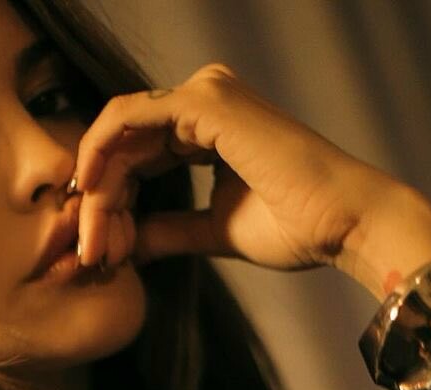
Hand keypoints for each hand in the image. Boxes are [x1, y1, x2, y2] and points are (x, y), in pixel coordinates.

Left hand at [71, 64, 430, 299]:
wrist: (343, 224)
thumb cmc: (297, 227)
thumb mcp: (214, 231)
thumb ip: (167, 231)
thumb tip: (126, 244)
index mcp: (209, 127)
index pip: (138, 156)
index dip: (110, 204)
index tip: (101, 253)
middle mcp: (204, 101)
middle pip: (123, 145)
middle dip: (96, 202)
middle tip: (87, 253)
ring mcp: (205, 96)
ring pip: (120, 135)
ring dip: (97, 190)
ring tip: (94, 242)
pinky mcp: (205, 103)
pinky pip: (129, 120)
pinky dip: (103, 158)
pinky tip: (93, 199)